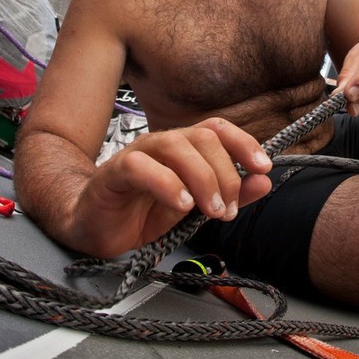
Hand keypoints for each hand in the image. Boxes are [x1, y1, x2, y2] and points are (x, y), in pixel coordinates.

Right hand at [73, 118, 272, 256]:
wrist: (95, 228)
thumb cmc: (142, 213)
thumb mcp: (196, 209)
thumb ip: (230, 195)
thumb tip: (263, 182)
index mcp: (184, 149)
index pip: (218, 130)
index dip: (244, 144)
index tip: (262, 168)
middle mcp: (163, 145)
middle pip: (203, 138)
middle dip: (225, 173)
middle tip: (227, 209)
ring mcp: (138, 155)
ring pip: (175, 145)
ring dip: (202, 178)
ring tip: (210, 210)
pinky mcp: (114, 173)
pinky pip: (141, 167)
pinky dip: (167, 184)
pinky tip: (181, 204)